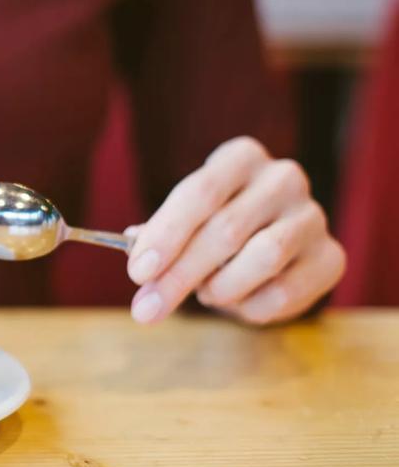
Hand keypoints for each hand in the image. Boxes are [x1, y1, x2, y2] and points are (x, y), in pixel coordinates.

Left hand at [126, 137, 345, 325]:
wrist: (273, 248)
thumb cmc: (214, 227)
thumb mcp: (183, 223)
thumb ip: (158, 236)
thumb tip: (135, 251)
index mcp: (240, 158)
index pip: (200, 192)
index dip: (166, 235)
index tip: (138, 273)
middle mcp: (283, 179)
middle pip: (226, 230)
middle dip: (179, 275)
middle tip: (147, 308)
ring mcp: (312, 216)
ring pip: (263, 258)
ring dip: (220, 288)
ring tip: (205, 293)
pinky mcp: (331, 258)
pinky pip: (284, 292)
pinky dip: (249, 307)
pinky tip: (238, 302)